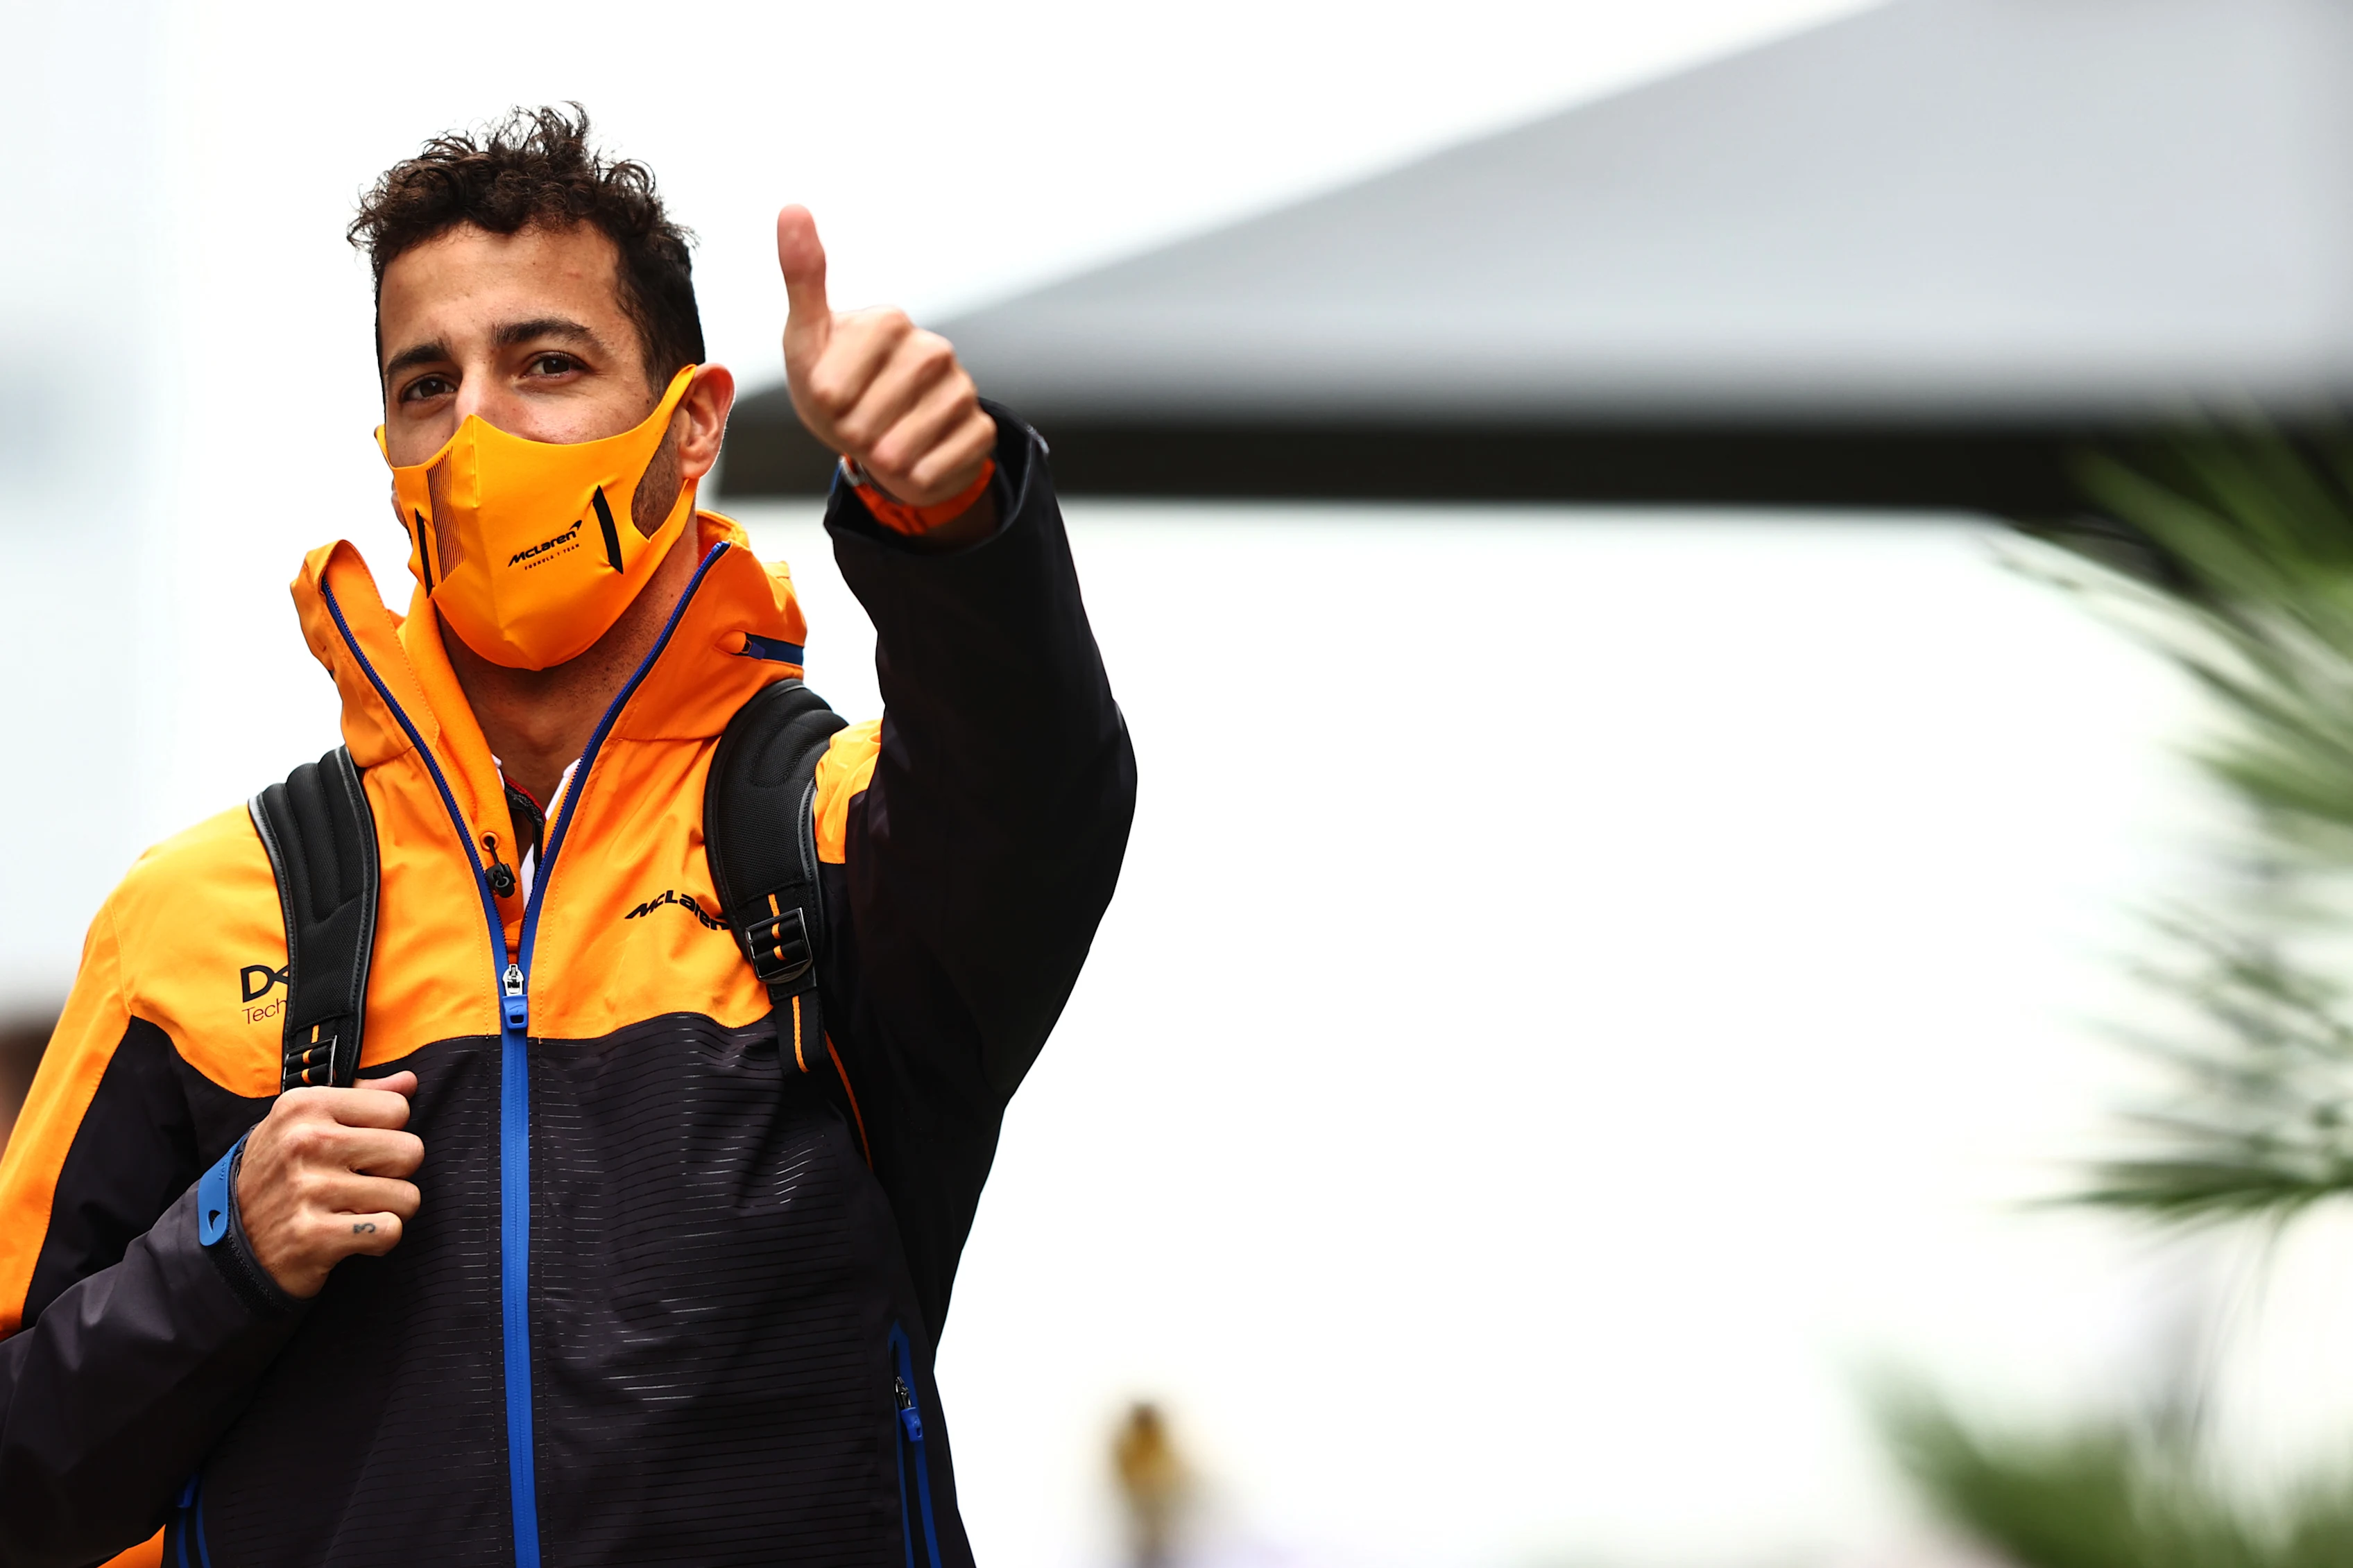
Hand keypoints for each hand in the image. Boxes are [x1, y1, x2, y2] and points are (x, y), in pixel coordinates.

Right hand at [234, 1070, 422, 1298]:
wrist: (233, 1242)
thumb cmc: (280, 1175)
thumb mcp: (302, 1122)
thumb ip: (360, 1096)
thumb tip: (409, 1082)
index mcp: (305, 1105)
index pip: (397, 1109)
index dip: (388, 1133)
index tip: (359, 1150)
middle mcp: (305, 1141)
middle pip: (410, 1152)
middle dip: (395, 1174)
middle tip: (361, 1183)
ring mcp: (308, 1189)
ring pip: (407, 1196)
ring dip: (390, 1210)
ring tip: (355, 1210)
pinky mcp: (314, 1236)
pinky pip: (389, 1231)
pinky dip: (379, 1240)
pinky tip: (351, 1235)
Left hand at [778, 205, 996, 508]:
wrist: (884, 437)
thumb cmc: (839, 386)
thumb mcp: (808, 339)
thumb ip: (802, 278)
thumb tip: (792, 206)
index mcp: (889, 321)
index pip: (833, 388)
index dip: (823, 406)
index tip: (830, 397)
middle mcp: (933, 348)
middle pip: (868, 421)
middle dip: (852, 435)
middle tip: (857, 423)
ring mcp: (961, 388)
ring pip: (905, 447)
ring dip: (881, 458)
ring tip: (882, 442)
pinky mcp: (981, 428)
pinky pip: (940, 466)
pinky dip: (917, 475)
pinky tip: (913, 460)